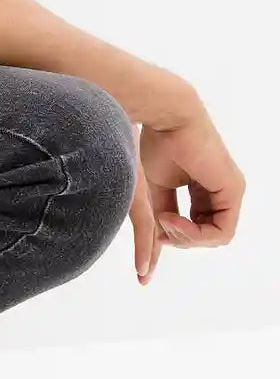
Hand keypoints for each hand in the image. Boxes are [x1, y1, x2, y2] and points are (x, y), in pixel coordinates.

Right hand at [127, 97, 245, 284]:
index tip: (150, 248)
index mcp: (197, 186)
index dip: (170, 239)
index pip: (189, 224)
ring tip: (164, 224)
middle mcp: (216, 190)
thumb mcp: (149, 191)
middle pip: (202, 234)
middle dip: (178, 240)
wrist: (164, 116)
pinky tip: (174, 221)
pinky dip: (196, 235)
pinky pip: (222, 232)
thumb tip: (145, 262)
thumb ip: (152, 223)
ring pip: (213, 237)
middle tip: (159, 231)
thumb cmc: (151, 144)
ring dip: (186, 239)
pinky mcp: (233, 190)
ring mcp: (228, 190)